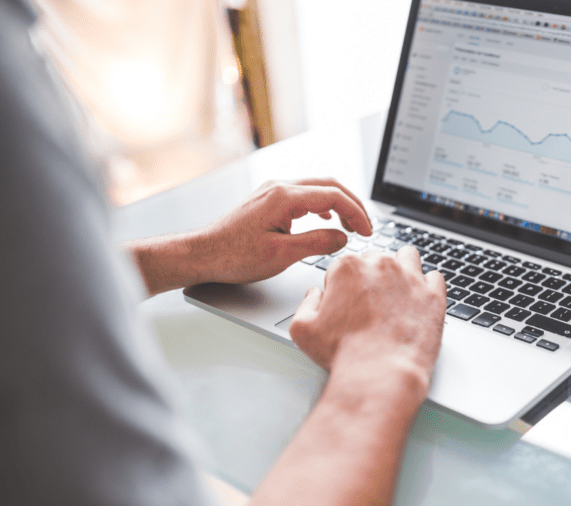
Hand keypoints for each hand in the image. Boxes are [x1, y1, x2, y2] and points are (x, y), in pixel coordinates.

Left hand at [193, 178, 371, 284]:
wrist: (203, 254)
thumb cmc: (233, 256)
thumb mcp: (281, 255)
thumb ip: (317, 243)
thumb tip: (342, 237)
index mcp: (284, 197)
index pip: (334, 195)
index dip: (356, 213)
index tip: (368, 231)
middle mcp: (279, 187)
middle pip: (329, 185)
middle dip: (352, 205)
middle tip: (366, 226)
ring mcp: (273, 191)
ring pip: (317, 188)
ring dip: (339, 204)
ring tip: (351, 225)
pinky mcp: (269, 199)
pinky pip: (304, 195)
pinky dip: (322, 205)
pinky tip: (326, 219)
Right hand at [289, 246, 446, 397]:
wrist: (380, 374)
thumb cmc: (343, 354)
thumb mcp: (302, 329)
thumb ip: (307, 303)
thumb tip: (315, 294)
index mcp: (348, 267)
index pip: (344, 265)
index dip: (343, 285)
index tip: (346, 303)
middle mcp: (381, 266)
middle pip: (376, 260)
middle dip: (372, 276)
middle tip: (370, 304)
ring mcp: (411, 278)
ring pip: (407, 258)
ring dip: (402, 269)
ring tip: (397, 293)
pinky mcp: (434, 295)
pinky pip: (435, 277)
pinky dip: (428, 286)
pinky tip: (419, 301)